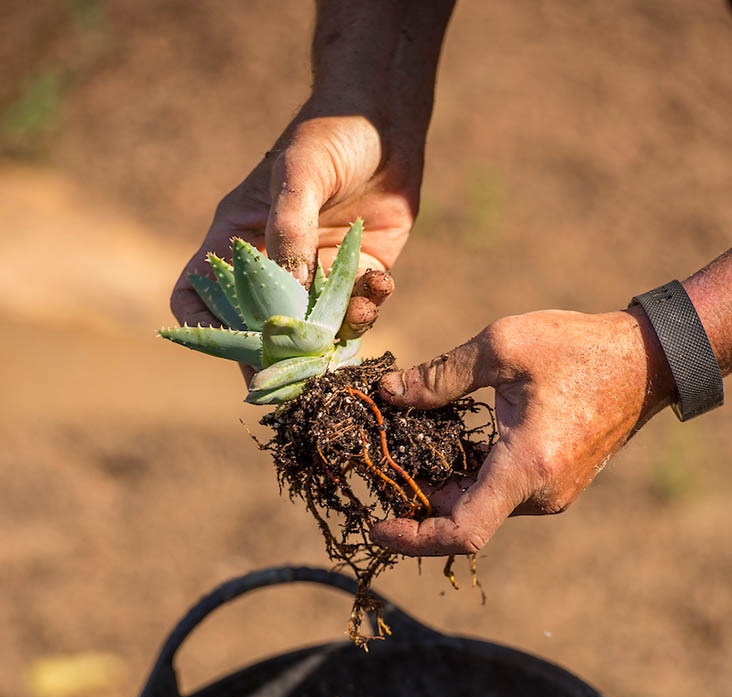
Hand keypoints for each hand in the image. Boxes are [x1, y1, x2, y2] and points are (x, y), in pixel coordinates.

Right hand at [170, 107, 417, 344]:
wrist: (383, 120)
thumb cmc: (328, 135)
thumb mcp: (300, 172)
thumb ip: (289, 228)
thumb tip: (289, 293)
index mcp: (237, 240)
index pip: (198, 294)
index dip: (206, 328)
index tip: (234, 349)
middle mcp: (270, 267)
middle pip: (256, 329)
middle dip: (276, 354)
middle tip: (297, 377)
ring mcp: (312, 277)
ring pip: (310, 330)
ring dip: (331, 337)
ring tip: (355, 317)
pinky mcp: (353, 277)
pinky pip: (354, 313)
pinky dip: (368, 309)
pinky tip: (380, 284)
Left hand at [371, 308, 675, 556]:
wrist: (648, 360)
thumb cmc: (580, 348)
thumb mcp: (503, 346)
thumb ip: (441, 376)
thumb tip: (389, 394)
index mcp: (525, 468)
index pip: (463, 533)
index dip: (415, 539)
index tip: (378, 527)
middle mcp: (541, 494)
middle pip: (465, 519)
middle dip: (419, 501)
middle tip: (381, 470)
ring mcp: (552, 493)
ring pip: (483, 506)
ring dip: (443, 487)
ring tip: (408, 452)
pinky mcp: (557, 483)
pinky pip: (503, 493)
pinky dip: (470, 478)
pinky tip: (446, 445)